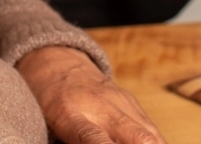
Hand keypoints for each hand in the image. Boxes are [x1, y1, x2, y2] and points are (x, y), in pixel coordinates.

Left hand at [17, 46, 164, 143]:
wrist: (57, 64)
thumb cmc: (46, 100)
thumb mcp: (47, 122)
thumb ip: (65, 139)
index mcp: (69, 114)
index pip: (92, 138)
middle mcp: (100, 106)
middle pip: (136, 136)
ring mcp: (120, 101)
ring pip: (150, 134)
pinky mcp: (132, 101)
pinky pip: (150, 128)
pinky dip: (154, 142)